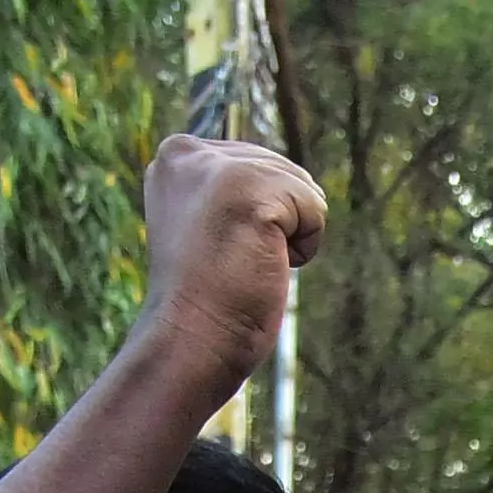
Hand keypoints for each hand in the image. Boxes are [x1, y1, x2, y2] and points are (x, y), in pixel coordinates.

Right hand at [138, 132, 327, 376]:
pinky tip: (259, 267)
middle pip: (283, 171)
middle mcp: (189, 151)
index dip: (256, 215)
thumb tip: (304, 185)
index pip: (258, 163)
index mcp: (175, 155)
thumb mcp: (212, 224)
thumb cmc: (207, 297)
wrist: (191, 341)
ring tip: (241, 263)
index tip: (216, 248)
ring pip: (303, 189)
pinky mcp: (252, 190)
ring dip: (286, 238)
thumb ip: (239, 189)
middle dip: (274, 224)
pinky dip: (302, 250)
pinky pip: (316, 211)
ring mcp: (219, 167)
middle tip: (229, 260)